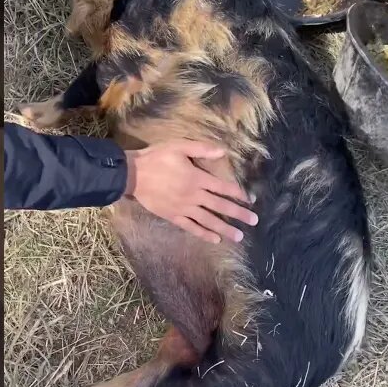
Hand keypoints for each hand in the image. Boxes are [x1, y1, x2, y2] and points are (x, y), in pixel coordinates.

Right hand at [125, 140, 258, 243]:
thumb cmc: (156, 158)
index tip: (250, 200)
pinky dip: (204, 234)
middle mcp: (194, 196)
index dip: (238, 193)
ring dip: (225, 228)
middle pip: (220, 206)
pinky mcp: (173, 216)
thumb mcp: (179, 146)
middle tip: (254, 221)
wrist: (132, 174)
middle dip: (239, 214)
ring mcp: (184, 208)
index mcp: (197, 178)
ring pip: (208, 220)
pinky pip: (191, 227)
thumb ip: (202, 149)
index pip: (223, 187)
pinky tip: (215, 240)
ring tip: (239, 237)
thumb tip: (223, 152)